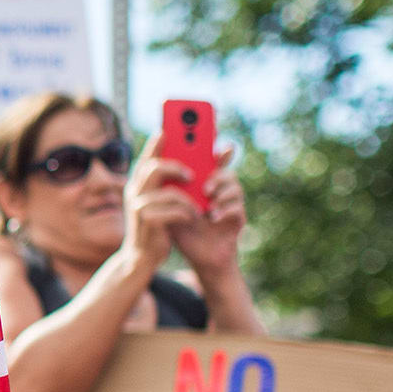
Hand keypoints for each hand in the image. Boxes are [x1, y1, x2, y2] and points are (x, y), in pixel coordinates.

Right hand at [122, 132, 199, 271]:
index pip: (147, 157)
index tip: (167, 129)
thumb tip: (192, 166)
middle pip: (154, 168)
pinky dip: (186, 213)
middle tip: (192, 174)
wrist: (142, 257)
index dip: (156, 142)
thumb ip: (172, 184)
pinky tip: (191, 218)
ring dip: (186, 198)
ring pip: (167, 191)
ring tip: (197, 205)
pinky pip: (173, 211)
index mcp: (139, 183)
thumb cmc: (157, 226)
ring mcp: (138, 207)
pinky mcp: (147, 222)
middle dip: (176, 167)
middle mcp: (135, 191)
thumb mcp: (163, 202)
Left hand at [172, 145, 247, 276]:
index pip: (212, 158)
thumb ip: (167, 184)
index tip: (214, 135)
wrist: (196, 256)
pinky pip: (237, 208)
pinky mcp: (237, 219)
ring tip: (208, 200)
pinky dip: (225, 210)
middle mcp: (220, 189)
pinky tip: (214, 217)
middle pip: (225, 169)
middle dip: (218, 171)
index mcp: (205, 182)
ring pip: (234, 187)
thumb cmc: (182, 227)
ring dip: (221, 192)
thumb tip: (155, 161)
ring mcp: (231, 203)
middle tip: (205, 183)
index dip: (214, 147)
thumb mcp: (171, 204)